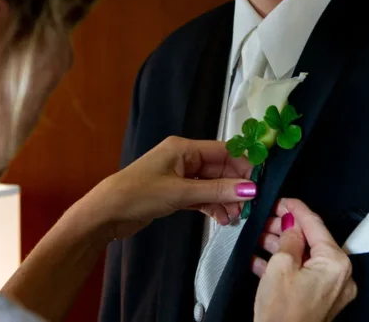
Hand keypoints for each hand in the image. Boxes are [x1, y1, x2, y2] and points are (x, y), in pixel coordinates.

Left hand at [84, 136, 254, 240]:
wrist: (107, 213)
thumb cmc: (140, 194)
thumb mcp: (181, 193)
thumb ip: (216, 191)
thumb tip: (251, 189)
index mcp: (183, 148)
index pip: (223, 151)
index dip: (244, 164)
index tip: (262, 181)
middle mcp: (183, 158)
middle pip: (219, 168)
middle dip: (235, 187)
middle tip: (249, 207)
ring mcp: (179, 175)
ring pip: (211, 184)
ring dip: (224, 199)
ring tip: (234, 218)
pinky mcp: (175, 193)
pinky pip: (201, 195)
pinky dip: (212, 206)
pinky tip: (222, 219)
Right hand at [252, 199, 356, 321]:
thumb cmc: (283, 316)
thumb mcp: (280, 266)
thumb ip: (289, 238)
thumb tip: (291, 223)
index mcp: (336, 263)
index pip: (316, 225)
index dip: (296, 208)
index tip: (283, 199)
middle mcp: (340, 276)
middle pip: (312, 241)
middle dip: (286, 228)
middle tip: (267, 218)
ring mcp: (331, 291)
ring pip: (306, 257)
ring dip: (282, 246)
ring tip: (260, 237)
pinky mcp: (319, 301)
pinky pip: (303, 274)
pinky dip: (284, 265)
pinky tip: (261, 259)